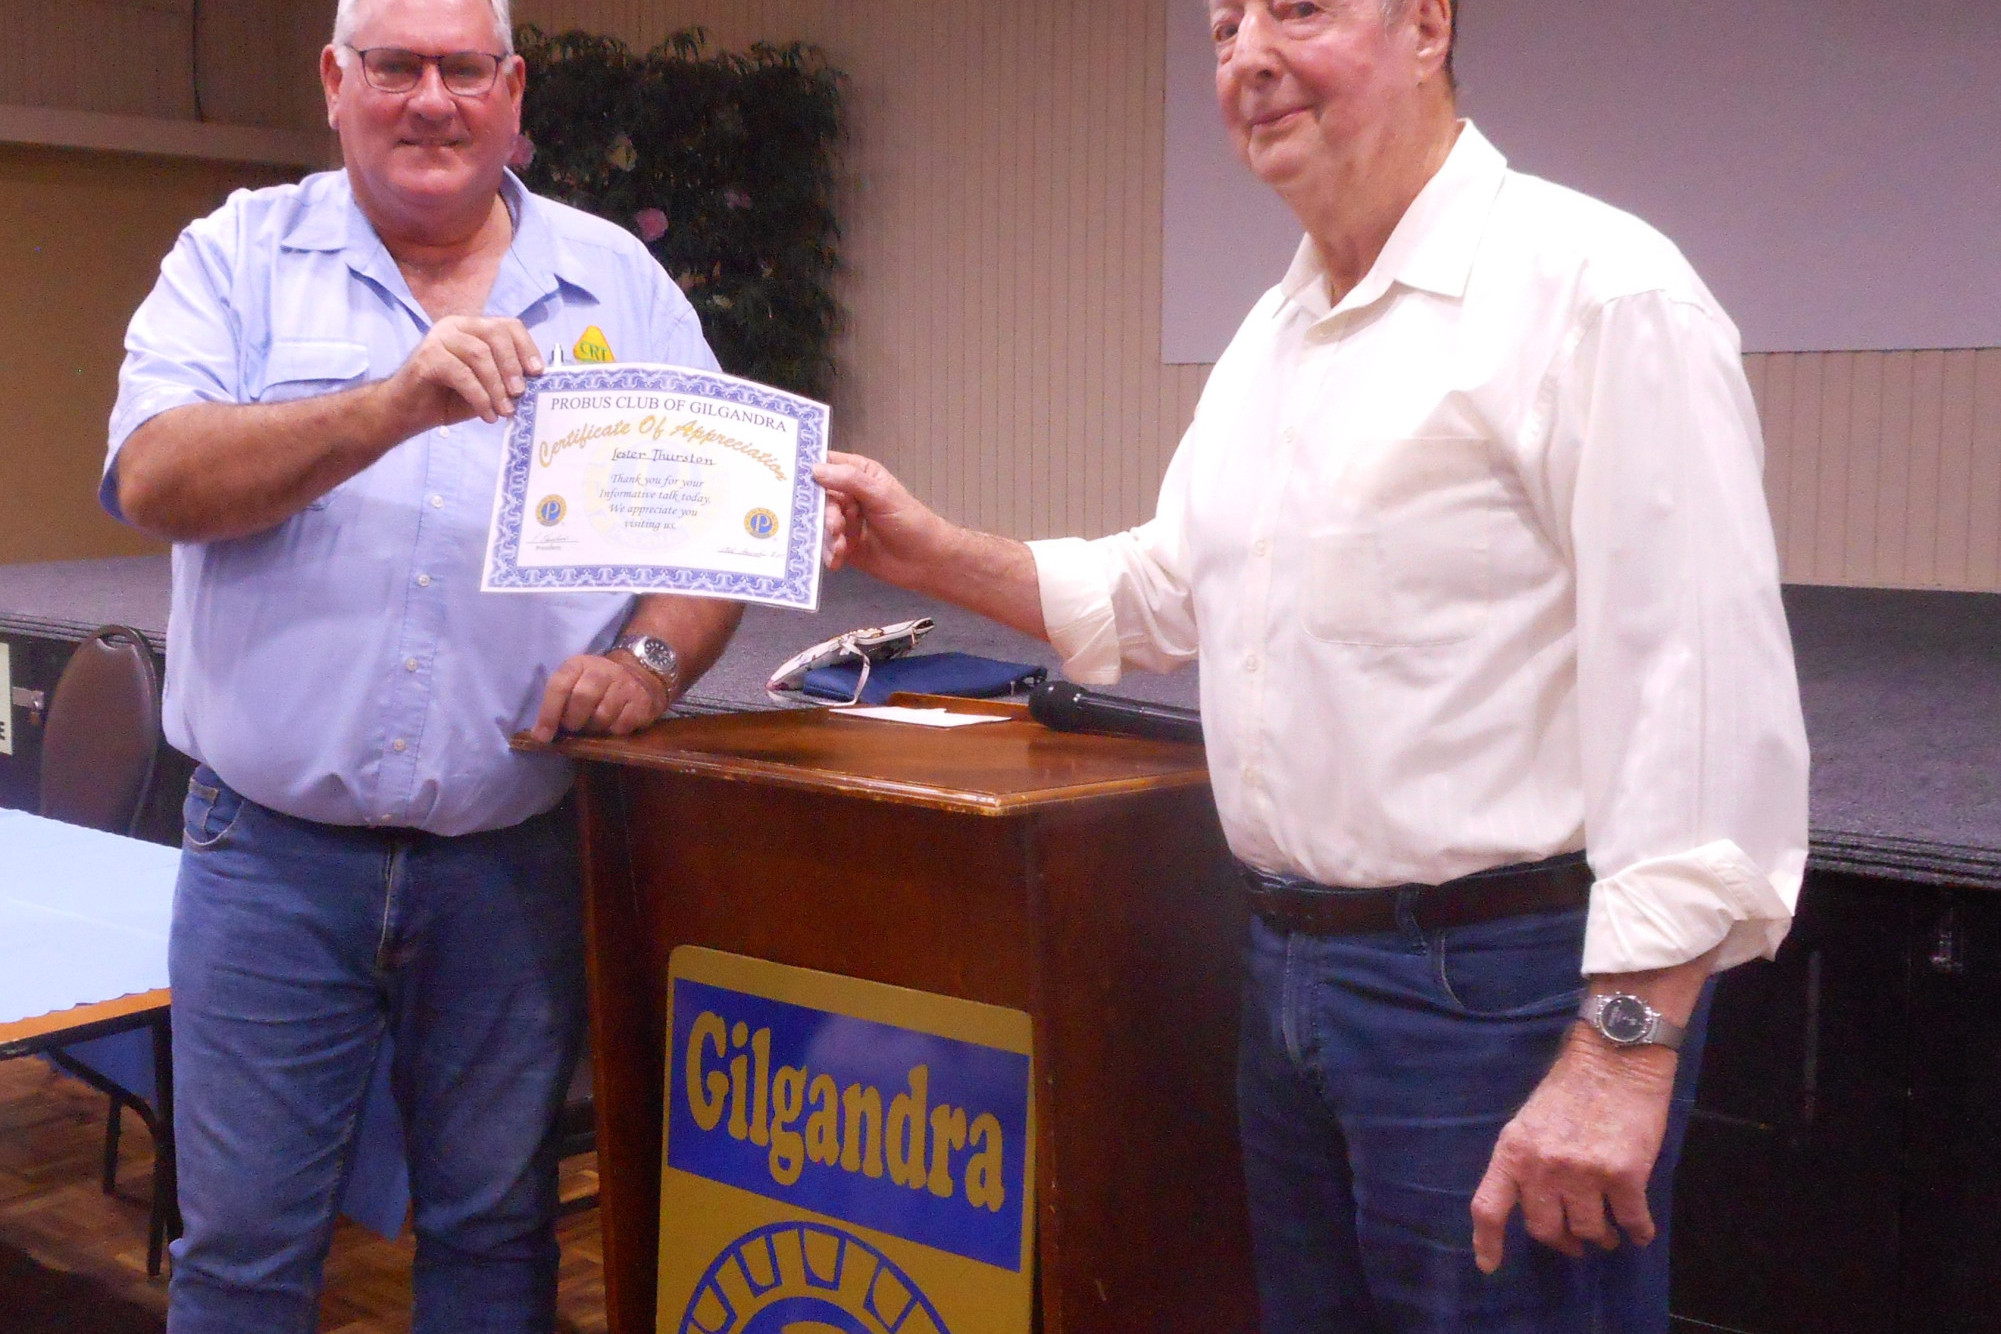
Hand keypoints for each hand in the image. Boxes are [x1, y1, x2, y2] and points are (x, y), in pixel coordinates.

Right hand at [383, 315, 545, 431]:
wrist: (408, 412)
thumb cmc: (450, 398)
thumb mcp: (487, 386)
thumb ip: (507, 378)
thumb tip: (536, 380)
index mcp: (473, 327)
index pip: (507, 325)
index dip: (527, 347)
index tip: (538, 372)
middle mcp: (455, 326)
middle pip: (495, 333)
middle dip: (512, 365)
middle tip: (520, 394)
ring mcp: (439, 338)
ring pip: (480, 355)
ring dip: (497, 386)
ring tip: (504, 411)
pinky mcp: (427, 356)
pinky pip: (462, 374)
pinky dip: (480, 397)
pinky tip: (487, 415)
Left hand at [529, 652, 669, 742]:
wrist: (639, 674)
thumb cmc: (597, 686)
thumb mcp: (575, 682)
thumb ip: (558, 704)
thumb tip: (540, 735)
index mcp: (579, 664)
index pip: (559, 685)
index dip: (548, 713)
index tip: (542, 736)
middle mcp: (603, 670)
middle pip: (582, 698)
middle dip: (574, 720)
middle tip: (574, 727)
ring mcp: (625, 684)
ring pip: (602, 715)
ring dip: (594, 728)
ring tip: (594, 725)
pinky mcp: (641, 701)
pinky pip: (621, 725)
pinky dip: (613, 731)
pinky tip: (612, 724)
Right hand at [813, 452, 956, 587]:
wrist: (925, 562)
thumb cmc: (910, 522)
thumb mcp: (881, 495)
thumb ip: (850, 480)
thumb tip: (815, 470)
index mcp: (858, 474)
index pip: (826, 464)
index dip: (808, 469)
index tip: (788, 477)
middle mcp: (848, 495)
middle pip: (818, 498)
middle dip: (823, 513)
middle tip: (834, 526)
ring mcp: (844, 521)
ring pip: (820, 523)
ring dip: (828, 535)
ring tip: (841, 546)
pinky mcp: (843, 545)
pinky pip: (825, 545)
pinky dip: (829, 552)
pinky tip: (838, 559)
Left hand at [1469, 1027, 1676, 1272]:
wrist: (1615, 1059)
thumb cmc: (1570, 1088)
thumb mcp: (1529, 1122)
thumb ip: (1524, 1161)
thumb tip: (1531, 1204)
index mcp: (1512, 1151)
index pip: (1489, 1206)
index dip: (1487, 1242)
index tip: (1490, 1266)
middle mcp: (1542, 1166)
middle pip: (1544, 1230)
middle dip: (1562, 1241)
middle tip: (1575, 1241)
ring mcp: (1582, 1173)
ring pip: (1589, 1231)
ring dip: (1601, 1237)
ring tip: (1609, 1232)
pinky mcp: (1624, 1175)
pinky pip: (1632, 1222)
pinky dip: (1638, 1231)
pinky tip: (1640, 1230)